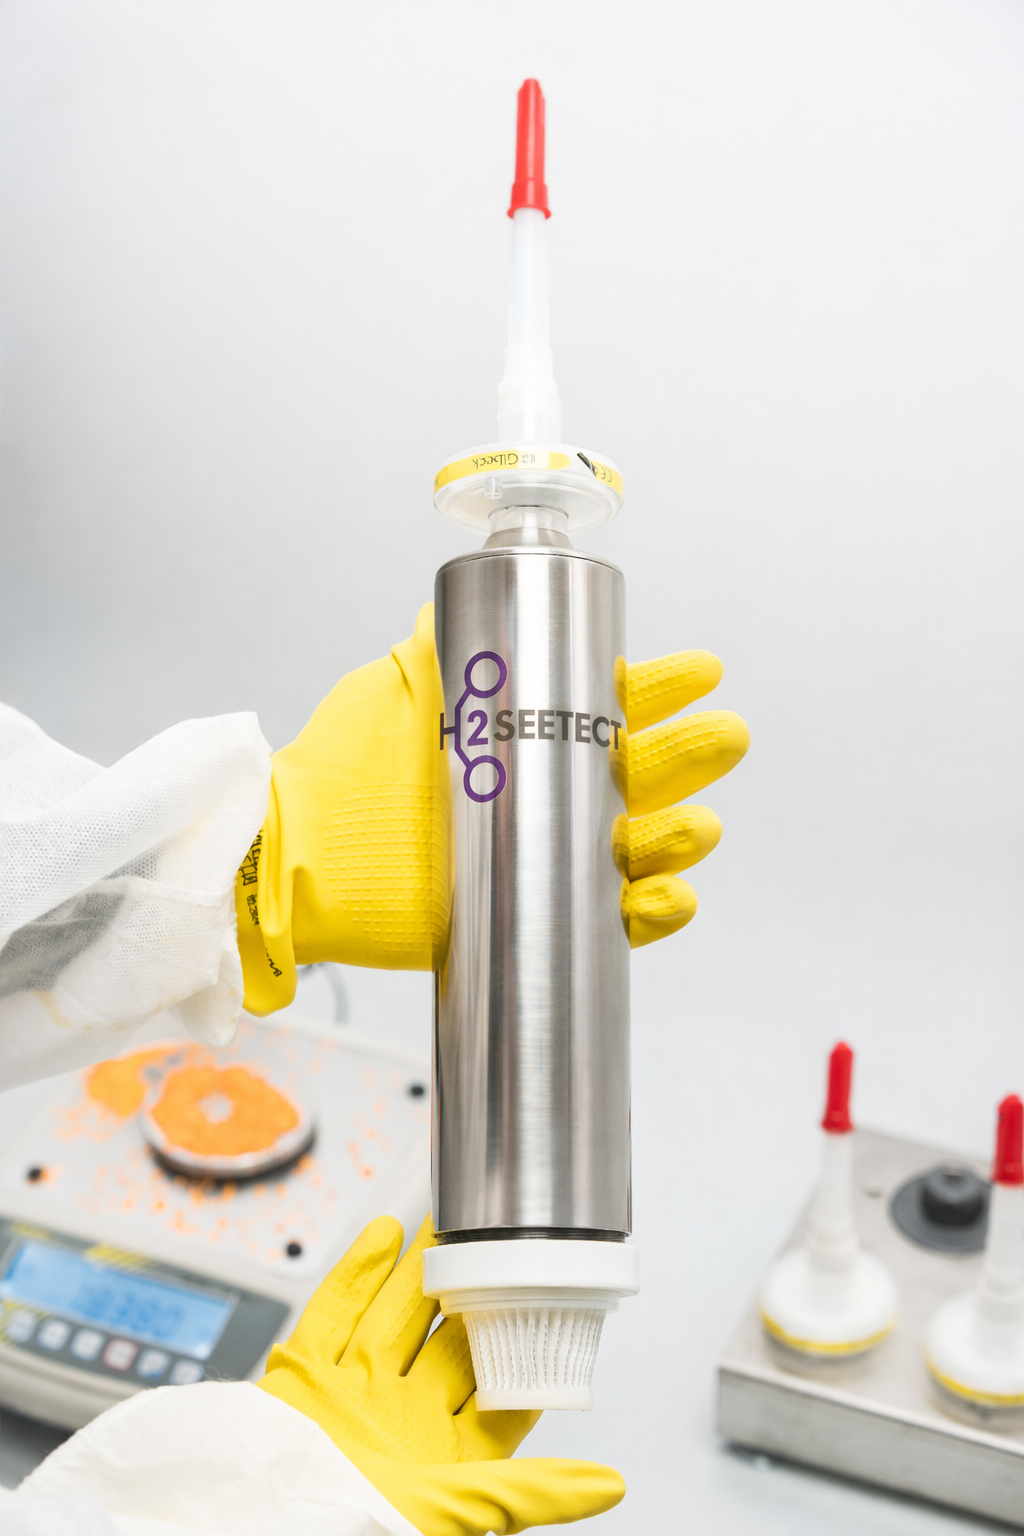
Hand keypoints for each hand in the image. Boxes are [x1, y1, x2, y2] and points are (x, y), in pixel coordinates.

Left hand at [235, 606, 748, 1010]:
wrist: (302, 854)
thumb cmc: (344, 770)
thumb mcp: (394, 688)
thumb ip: (436, 644)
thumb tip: (459, 593)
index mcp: (523, 735)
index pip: (608, 709)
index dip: (661, 691)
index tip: (701, 672)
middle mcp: (543, 794)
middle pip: (642, 777)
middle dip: (689, 757)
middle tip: (724, 737)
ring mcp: (543, 856)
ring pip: (639, 848)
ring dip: (679, 837)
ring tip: (694, 827)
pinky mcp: (534, 913)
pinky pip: (614, 919)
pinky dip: (654, 912)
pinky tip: (668, 896)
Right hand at [259, 1215, 623, 1535]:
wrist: (258, 1527)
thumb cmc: (355, 1529)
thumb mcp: (460, 1509)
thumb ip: (532, 1490)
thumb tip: (609, 1485)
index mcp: (440, 1456)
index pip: (496, 1391)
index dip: (520, 1343)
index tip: (544, 1298)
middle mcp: (397, 1420)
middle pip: (445, 1340)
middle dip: (471, 1288)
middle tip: (494, 1237)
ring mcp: (348, 1395)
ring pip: (393, 1315)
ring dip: (418, 1266)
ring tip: (445, 1220)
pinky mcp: (302, 1377)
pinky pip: (334, 1311)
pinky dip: (358, 1270)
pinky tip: (384, 1234)